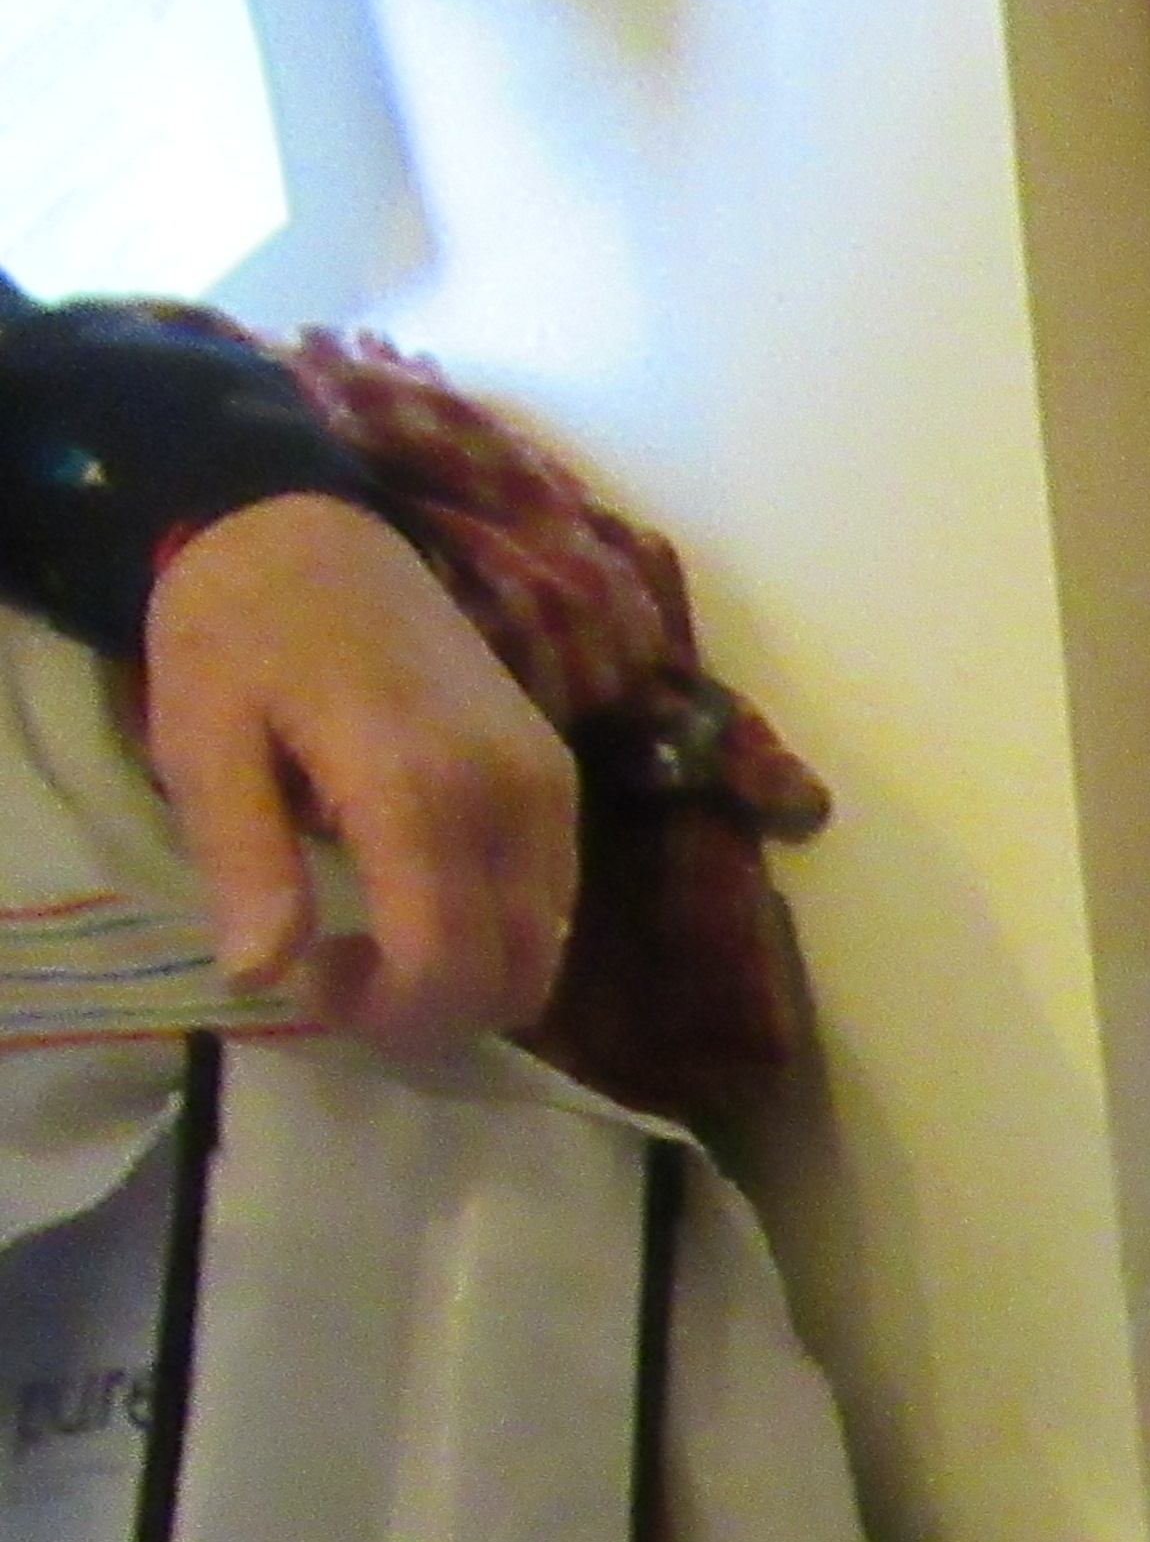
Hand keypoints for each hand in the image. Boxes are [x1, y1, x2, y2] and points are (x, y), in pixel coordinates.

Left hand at [139, 493, 580, 1048]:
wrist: (310, 525)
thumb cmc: (238, 627)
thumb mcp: (200, 737)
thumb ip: (243, 857)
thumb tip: (265, 975)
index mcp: (417, 787)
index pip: (448, 963)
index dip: (389, 1015)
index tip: (313, 988)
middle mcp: (510, 795)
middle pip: (516, 974)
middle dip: (433, 1012)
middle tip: (343, 976)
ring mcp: (548, 786)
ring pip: (546, 947)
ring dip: (468, 977)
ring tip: (378, 937)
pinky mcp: (558, 777)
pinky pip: (554, 899)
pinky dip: (497, 933)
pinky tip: (422, 895)